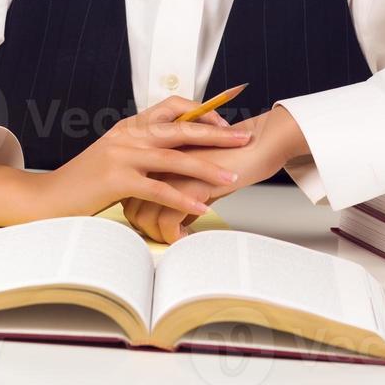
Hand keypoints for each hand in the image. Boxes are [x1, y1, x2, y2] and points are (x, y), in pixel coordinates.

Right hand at [0, 96, 253, 226]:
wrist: (48, 198)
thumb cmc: (83, 183)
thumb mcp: (113, 158)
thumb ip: (140, 152)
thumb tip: (172, 155)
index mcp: (129, 126)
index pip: (172, 107)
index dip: (202, 112)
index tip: (225, 122)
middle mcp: (128, 134)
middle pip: (182, 128)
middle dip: (218, 133)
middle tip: (244, 138)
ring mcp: (122, 155)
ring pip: (176, 158)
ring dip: (208, 168)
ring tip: (233, 177)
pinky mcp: (117, 179)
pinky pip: (160, 188)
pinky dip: (184, 198)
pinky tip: (202, 207)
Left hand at [122, 108, 308, 243]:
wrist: (255, 144)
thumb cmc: (228, 158)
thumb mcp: (196, 171)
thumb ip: (178, 190)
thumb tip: (172, 223)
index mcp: (155, 154)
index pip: (129, 192)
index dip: (136, 213)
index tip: (150, 226)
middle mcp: (157, 162)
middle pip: (132, 206)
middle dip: (144, 228)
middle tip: (163, 237)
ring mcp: (169, 173)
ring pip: (145, 216)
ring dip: (159, 235)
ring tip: (175, 239)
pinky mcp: (187, 184)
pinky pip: (168, 220)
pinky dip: (174, 235)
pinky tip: (186, 236)